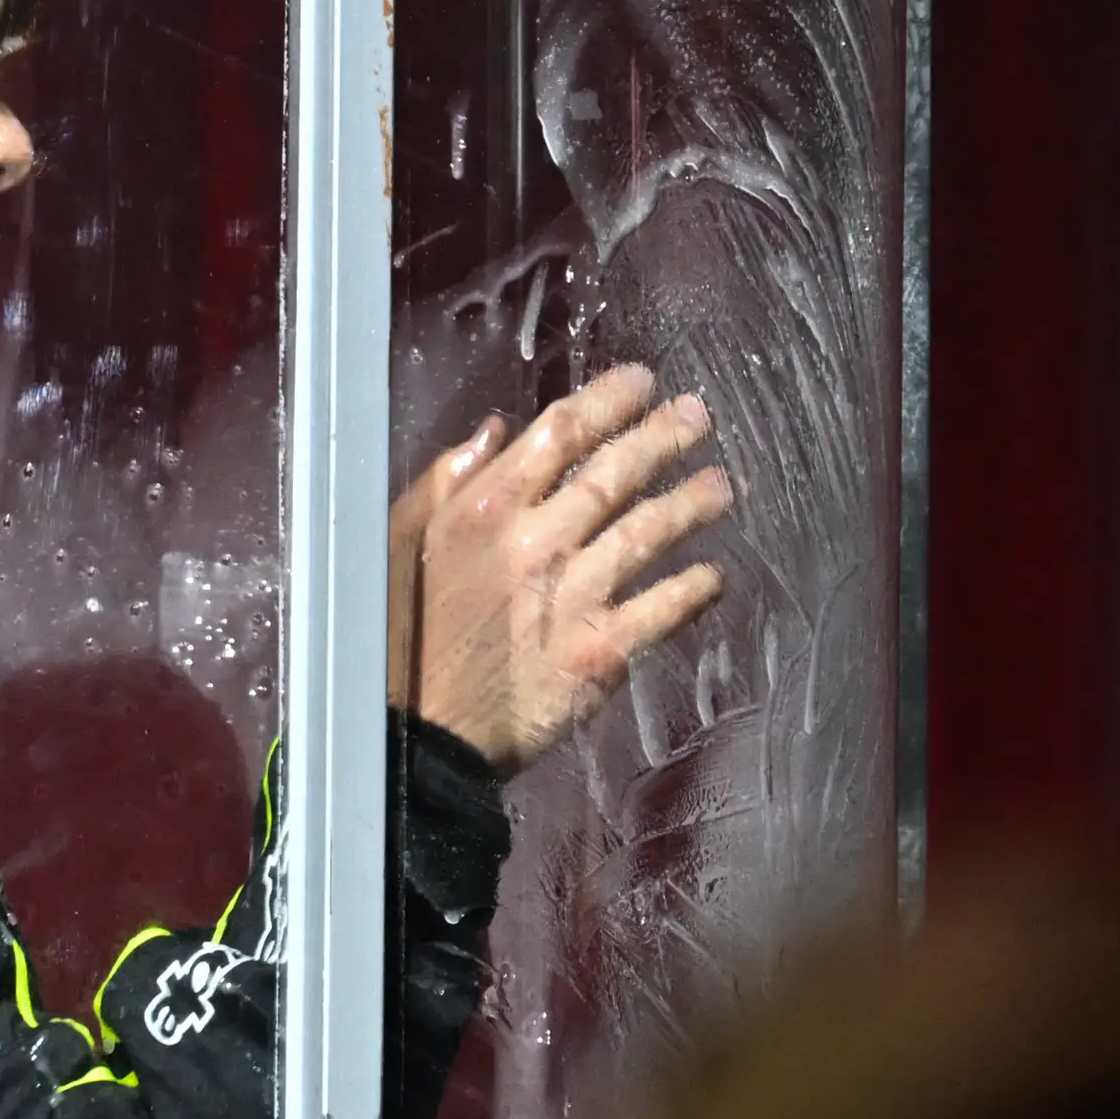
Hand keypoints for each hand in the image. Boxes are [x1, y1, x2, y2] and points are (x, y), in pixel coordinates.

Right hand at [386, 365, 732, 772]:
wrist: (413, 735)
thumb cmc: (398, 634)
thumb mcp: (399, 539)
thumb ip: (446, 479)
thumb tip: (496, 429)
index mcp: (485, 508)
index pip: (560, 433)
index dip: (609, 401)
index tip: (642, 382)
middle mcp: (536, 542)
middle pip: (614, 473)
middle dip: (663, 437)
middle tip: (698, 415)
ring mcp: (572, 596)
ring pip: (647, 532)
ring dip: (691, 503)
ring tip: (721, 485)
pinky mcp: (598, 652)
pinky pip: (660, 610)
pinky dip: (693, 588)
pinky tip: (714, 575)